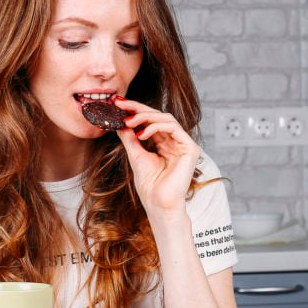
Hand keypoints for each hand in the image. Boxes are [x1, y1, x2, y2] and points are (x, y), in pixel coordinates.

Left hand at [115, 98, 200, 218]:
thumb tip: (120, 121)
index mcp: (164, 143)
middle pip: (158, 116)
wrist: (159, 204)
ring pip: (166, 118)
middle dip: (138, 108)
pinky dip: (155, 127)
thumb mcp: (135, 155)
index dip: (135, 110)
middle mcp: (175, 141)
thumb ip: (130, 137)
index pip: (151, 121)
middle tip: (120, 104)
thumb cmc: (149, 186)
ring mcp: (184, 144)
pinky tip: (141, 134)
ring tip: (128, 121)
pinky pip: (173, 128)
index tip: (117, 104)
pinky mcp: (190, 148)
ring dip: (145, 117)